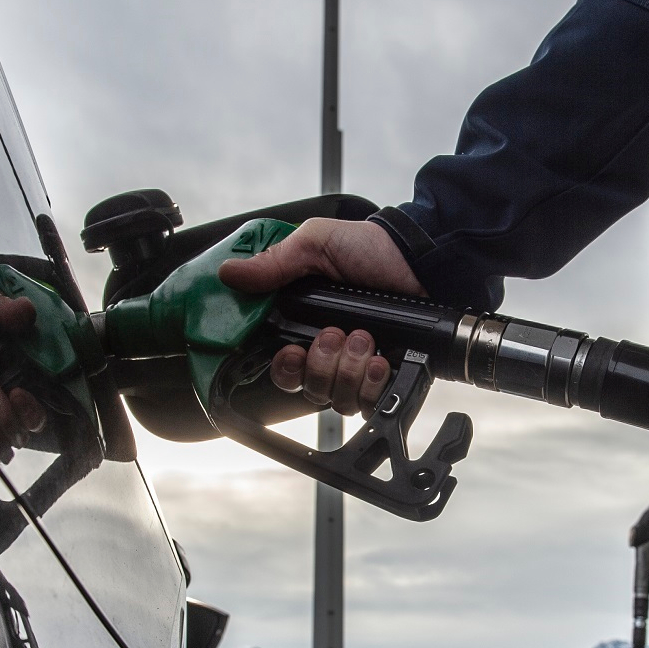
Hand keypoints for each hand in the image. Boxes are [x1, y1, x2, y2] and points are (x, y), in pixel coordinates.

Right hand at [217, 217, 425, 415]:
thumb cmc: (371, 248)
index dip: (284, 369)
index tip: (292, 352)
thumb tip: (228, 274)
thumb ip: (273, 263)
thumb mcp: (315, 244)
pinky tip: (380, 360)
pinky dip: (373, 384)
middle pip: (308, 388)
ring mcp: (358, 367)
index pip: (282, 367)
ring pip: (338, 398)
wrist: (420, 259)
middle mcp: (330, 351)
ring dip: (349, 368)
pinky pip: (370, 403)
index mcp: (305, 324)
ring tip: (365, 337)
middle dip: (320, 365)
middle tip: (336, 334)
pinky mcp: (386, 376)